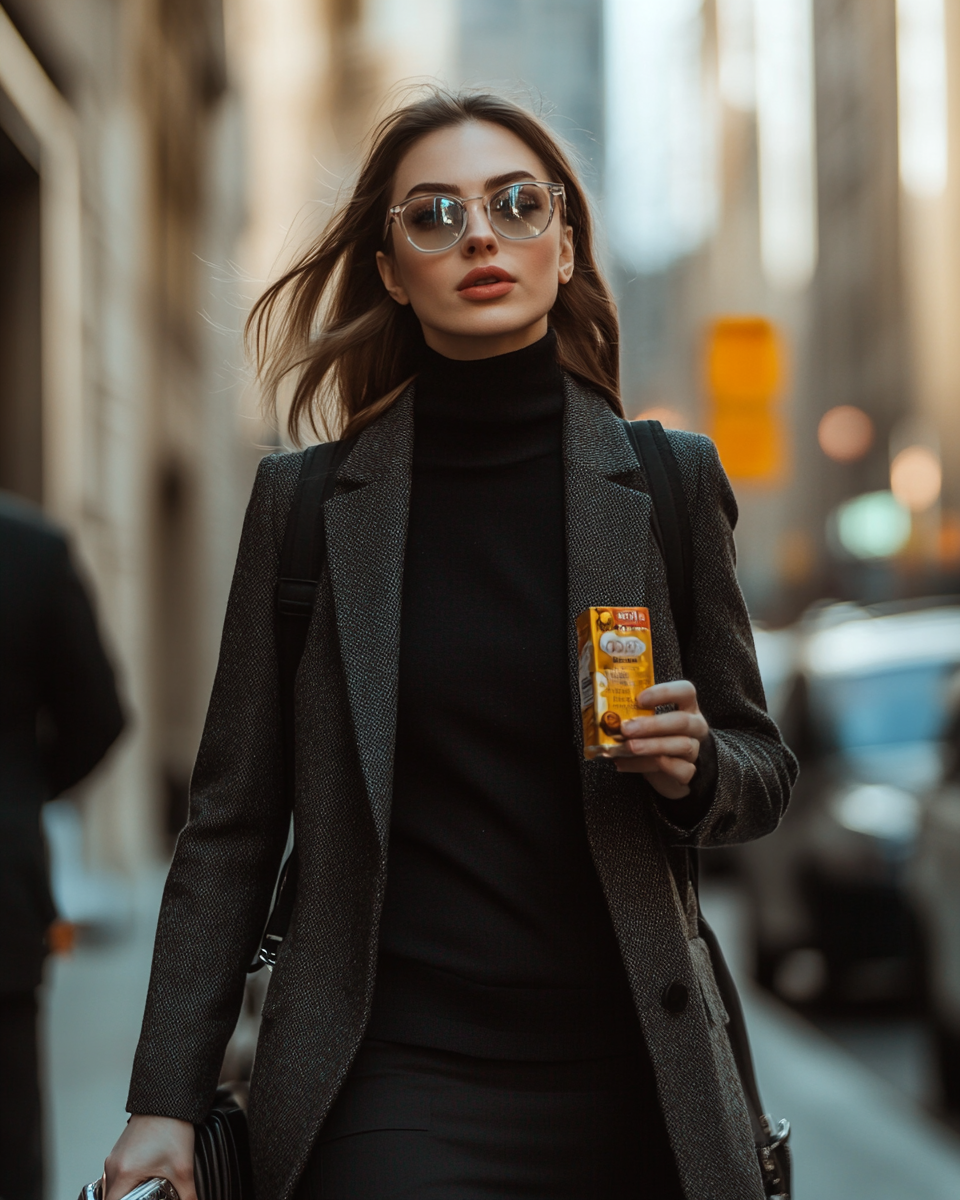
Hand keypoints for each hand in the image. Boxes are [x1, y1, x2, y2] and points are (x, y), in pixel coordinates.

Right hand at [103, 1114, 195, 1199]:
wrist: (169, 1098)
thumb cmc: (171, 1127)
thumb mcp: (183, 1168)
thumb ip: (188, 1194)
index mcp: (123, 1173)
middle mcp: (113, 1165)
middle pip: (111, 1197)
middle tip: (145, 1199)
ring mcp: (115, 1156)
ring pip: (112, 1186)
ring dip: (125, 1193)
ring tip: (143, 1195)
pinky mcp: (120, 1149)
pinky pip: (116, 1174)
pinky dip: (125, 1182)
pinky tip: (142, 1182)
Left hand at [614, 680, 708, 799]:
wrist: (670, 769)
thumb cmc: (656, 736)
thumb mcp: (647, 720)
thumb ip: (634, 713)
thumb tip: (606, 713)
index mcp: (687, 706)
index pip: (686, 691)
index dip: (664, 692)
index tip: (640, 699)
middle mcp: (695, 726)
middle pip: (681, 721)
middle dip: (652, 725)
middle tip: (626, 729)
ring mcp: (694, 749)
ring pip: (682, 745)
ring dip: (651, 746)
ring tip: (627, 748)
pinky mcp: (688, 771)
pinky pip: (677, 770)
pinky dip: (649, 766)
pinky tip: (626, 764)